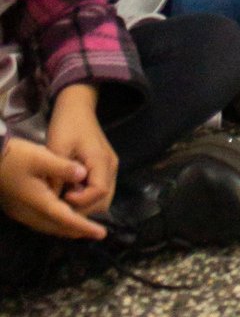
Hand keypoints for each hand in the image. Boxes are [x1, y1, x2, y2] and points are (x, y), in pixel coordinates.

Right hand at [0, 135, 107, 240]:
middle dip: (78, 230)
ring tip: (85, 226)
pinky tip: (63, 215)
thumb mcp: (41, 157)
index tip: (102, 234)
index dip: (85, 227)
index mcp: (40, 202)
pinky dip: (56, 222)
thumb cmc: (14, 157)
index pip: (67, 219)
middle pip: (58, 228)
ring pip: (49, 227)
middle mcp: (31, 214)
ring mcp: (22, 214)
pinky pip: (41, 223)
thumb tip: (83, 174)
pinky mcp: (17, 210)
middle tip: (97, 231)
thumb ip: (63, 167)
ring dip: (67, 228)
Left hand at [45, 84, 116, 214]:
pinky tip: (71, 193)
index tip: (63, 197)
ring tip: (65, 201)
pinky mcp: (106, 167)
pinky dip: (88, 197)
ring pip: (104, 197)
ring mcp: (111, 167)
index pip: (99, 191)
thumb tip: (51, 201)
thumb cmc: (67, 125)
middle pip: (105, 200)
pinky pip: (101, 189)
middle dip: (84, 209)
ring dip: (86, 204)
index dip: (82, 200)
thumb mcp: (57, 148)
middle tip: (63, 208)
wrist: (77, 107)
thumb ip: (57, 175)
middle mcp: (111, 167)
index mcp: (101, 160)